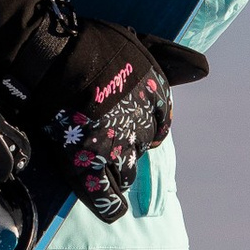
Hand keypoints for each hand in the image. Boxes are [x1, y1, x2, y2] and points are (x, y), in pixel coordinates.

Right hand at [0, 0, 208, 221]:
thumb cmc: (89, 46)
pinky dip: (109, 204)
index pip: (159, 123)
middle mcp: (141, 121)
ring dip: (116, 170)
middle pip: (142, 147)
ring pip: (126, 171)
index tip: (126, 123)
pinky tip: (111, 207)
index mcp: (155, 94)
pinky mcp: (88, 163)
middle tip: (106, 140)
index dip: (142, 125)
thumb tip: (203, 69)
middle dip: (127, 145)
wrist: (45, 55)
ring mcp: (114, 144)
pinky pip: (106, 194)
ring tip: (99, 164)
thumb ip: (171, 57)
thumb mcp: (137, 42)